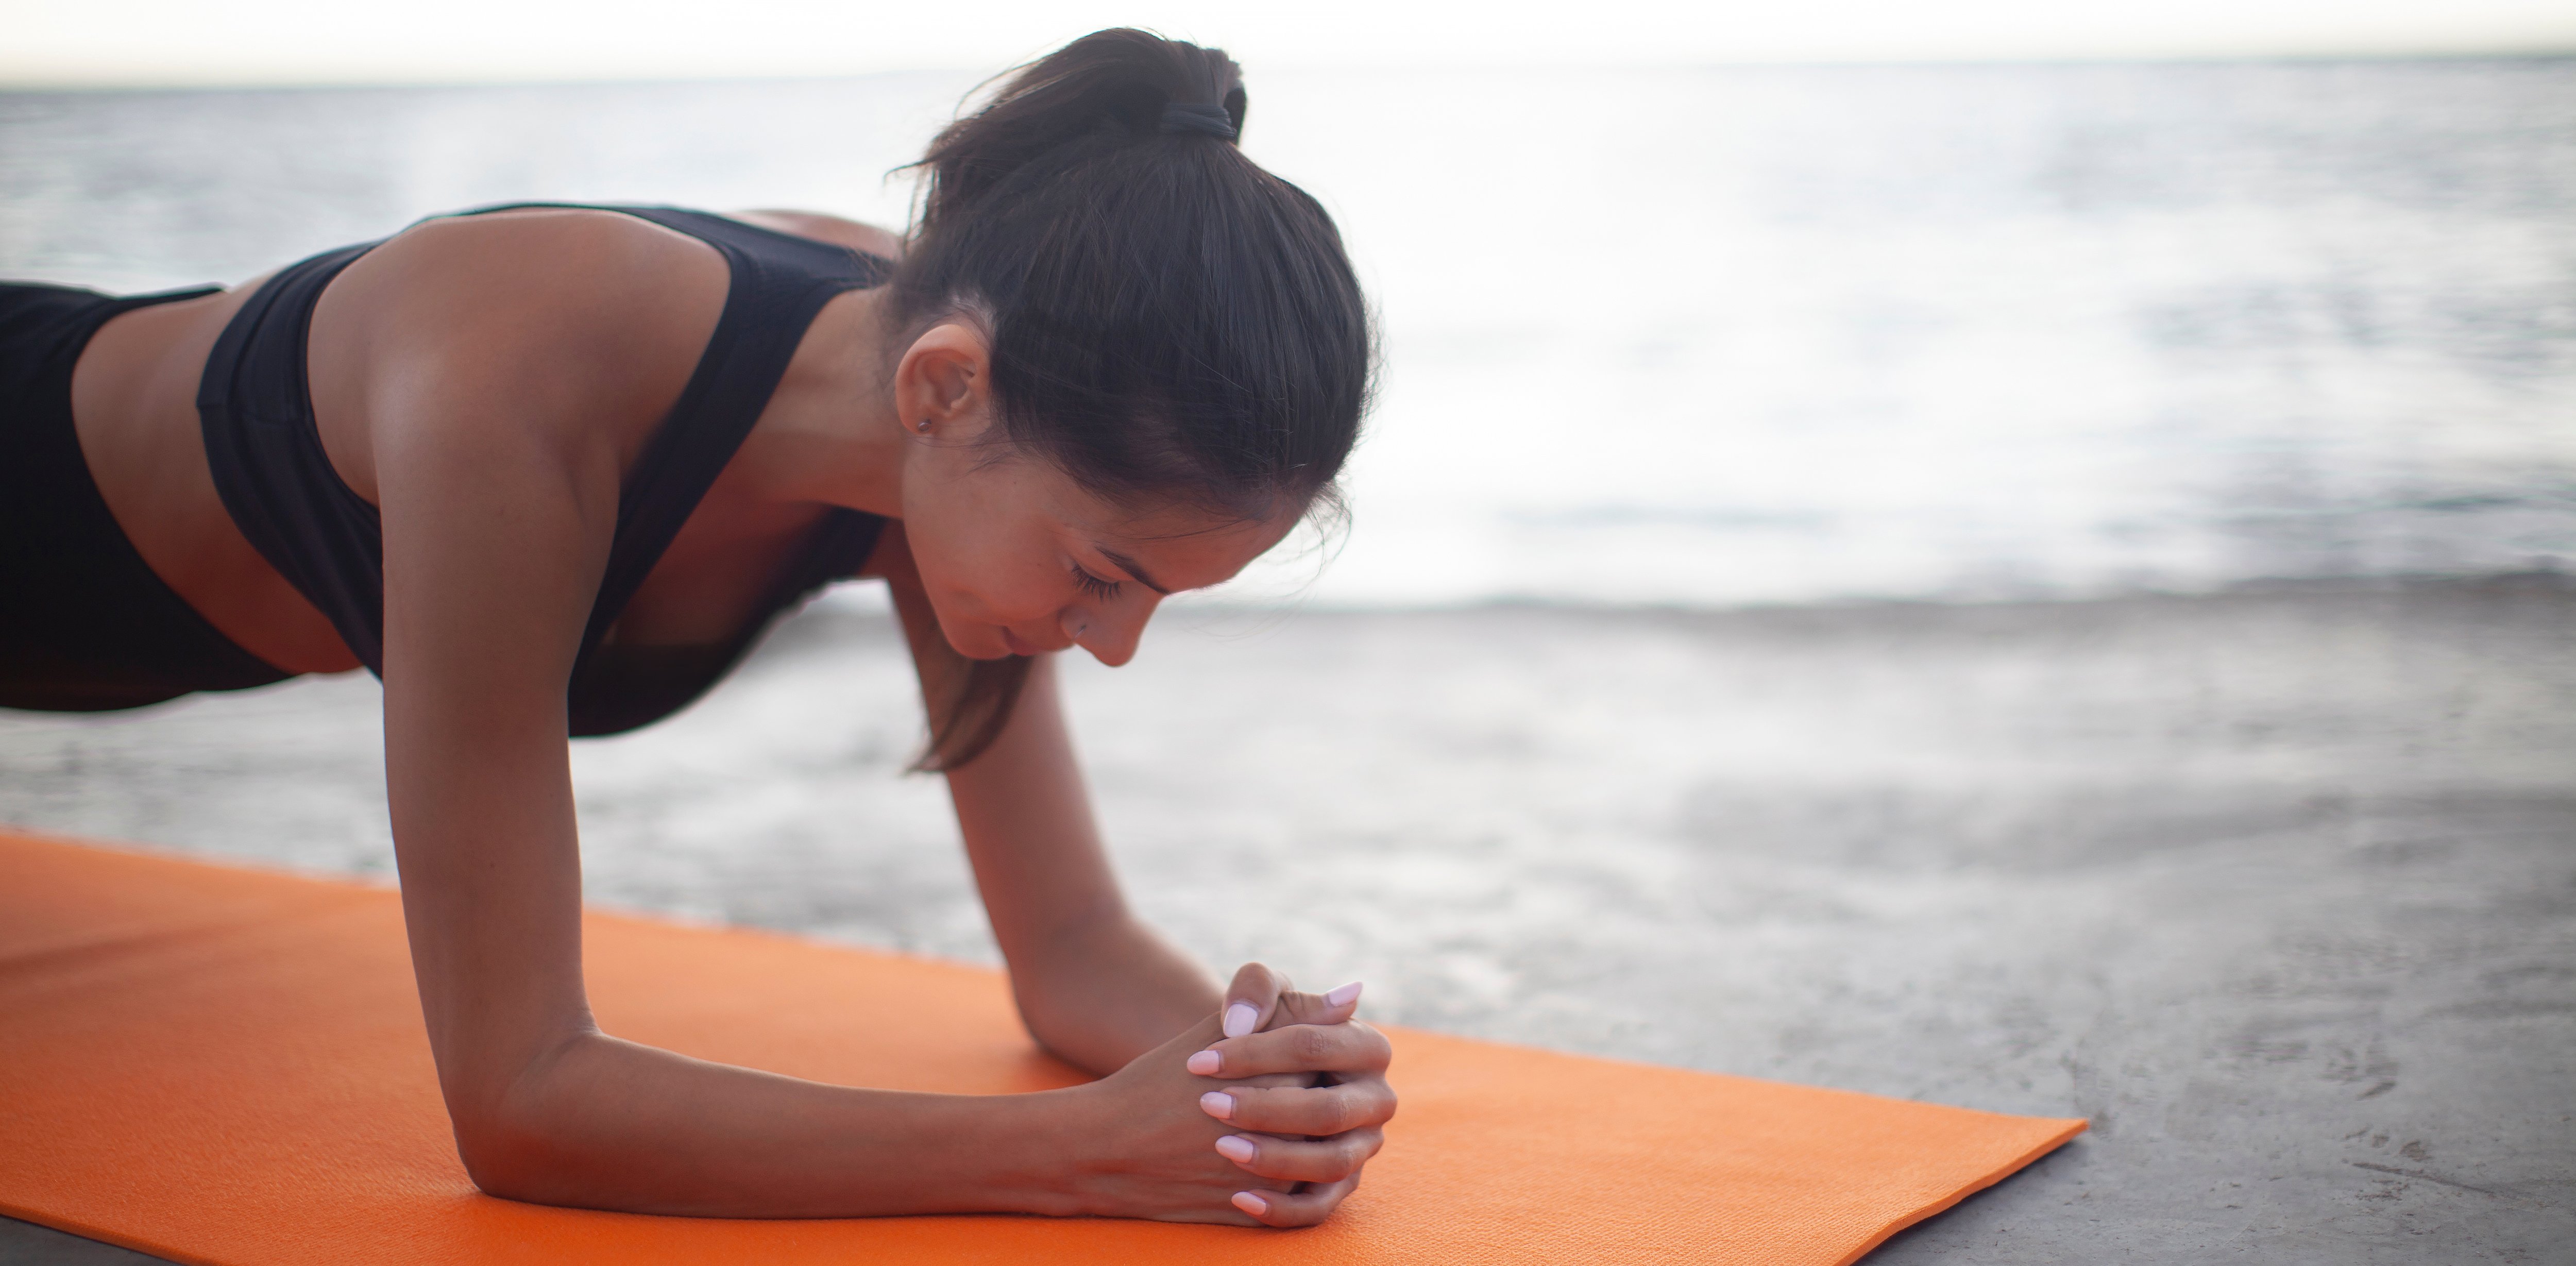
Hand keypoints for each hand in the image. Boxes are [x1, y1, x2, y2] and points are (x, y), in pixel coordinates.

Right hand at [1057, 966, 1394, 1226]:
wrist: (1107, 1147)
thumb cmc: (1162, 1080)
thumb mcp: (1221, 1030)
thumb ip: (1291, 1009)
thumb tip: (1354, 993)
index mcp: (1275, 1073)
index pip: (1327, 1061)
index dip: (1308, 1058)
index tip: (1284, 1060)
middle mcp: (1278, 1128)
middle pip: (1326, 1110)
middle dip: (1305, 1101)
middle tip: (1274, 1095)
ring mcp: (1268, 1175)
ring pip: (1321, 1158)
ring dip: (1305, 1144)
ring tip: (1278, 1129)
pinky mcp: (1256, 1211)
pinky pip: (1301, 1203)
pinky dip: (1293, 1183)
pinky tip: (1277, 1163)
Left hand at [1191, 965, 1395, 1226]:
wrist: (1249, 1079)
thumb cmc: (1254, 1030)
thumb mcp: (1256, 999)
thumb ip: (1257, 989)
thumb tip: (1252, 1018)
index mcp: (1368, 1047)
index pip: (1314, 1046)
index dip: (1254, 1052)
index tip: (1198, 1061)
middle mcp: (1376, 1100)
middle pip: (1329, 1111)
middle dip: (1265, 1109)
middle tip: (1208, 1105)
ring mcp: (1364, 1147)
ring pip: (1330, 1163)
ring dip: (1275, 1159)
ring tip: (1223, 1148)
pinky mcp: (1342, 1185)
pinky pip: (1319, 1208)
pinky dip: (1281, 1210)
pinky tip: (1238, 1199)